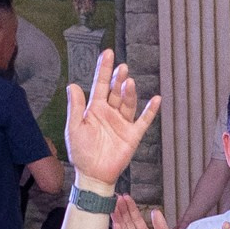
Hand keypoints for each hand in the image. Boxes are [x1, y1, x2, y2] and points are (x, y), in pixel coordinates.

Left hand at [61, 50, 161, 192]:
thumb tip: (73, 85)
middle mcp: (110, 113)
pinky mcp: (132, 135)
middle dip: (118, 78)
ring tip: (128, 82)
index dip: (104, 69)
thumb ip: (75, 107)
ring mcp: (122, 123)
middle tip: (121, 67)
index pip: (100, 85)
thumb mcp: (74, 128)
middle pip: (116, 91)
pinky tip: (156, 99)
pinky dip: (150, 111)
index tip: (108, 53)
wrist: (93, 175)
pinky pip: (143, 121)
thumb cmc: (81, 153)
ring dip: (129, 92)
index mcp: (95, 109)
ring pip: (128, 103)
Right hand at [112, 195, 177, 228]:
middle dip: (122, 211)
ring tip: (113, 208)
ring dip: (118, 220)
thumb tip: (155, 212)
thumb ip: (161, 227)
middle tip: (117, 198)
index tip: (126, 198)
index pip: (136, 219)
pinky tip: (116, 225)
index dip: (131, 208)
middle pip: (128, 223)